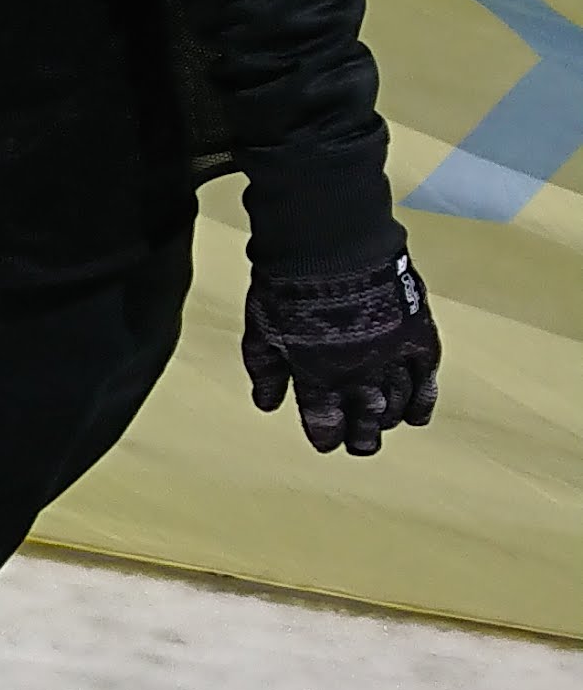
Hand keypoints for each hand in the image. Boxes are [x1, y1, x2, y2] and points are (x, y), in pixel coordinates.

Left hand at [243, 252, 438, 455]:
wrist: (330, 241)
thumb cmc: (287, 283)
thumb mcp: (261, 330)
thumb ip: (266, 371)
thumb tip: (267, 405)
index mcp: (317, 374)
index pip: (326, 421)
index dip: (327, 436)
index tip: (326, 444)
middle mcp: (358, 373)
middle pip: (366, 419)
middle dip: (362, 437)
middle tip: (359, 447)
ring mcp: (391, 356)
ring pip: (397, 404)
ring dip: (390, 421)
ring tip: (383, 428)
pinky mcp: (418, 336)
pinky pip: (427, 379)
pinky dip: (424, 401)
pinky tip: (418, 416)